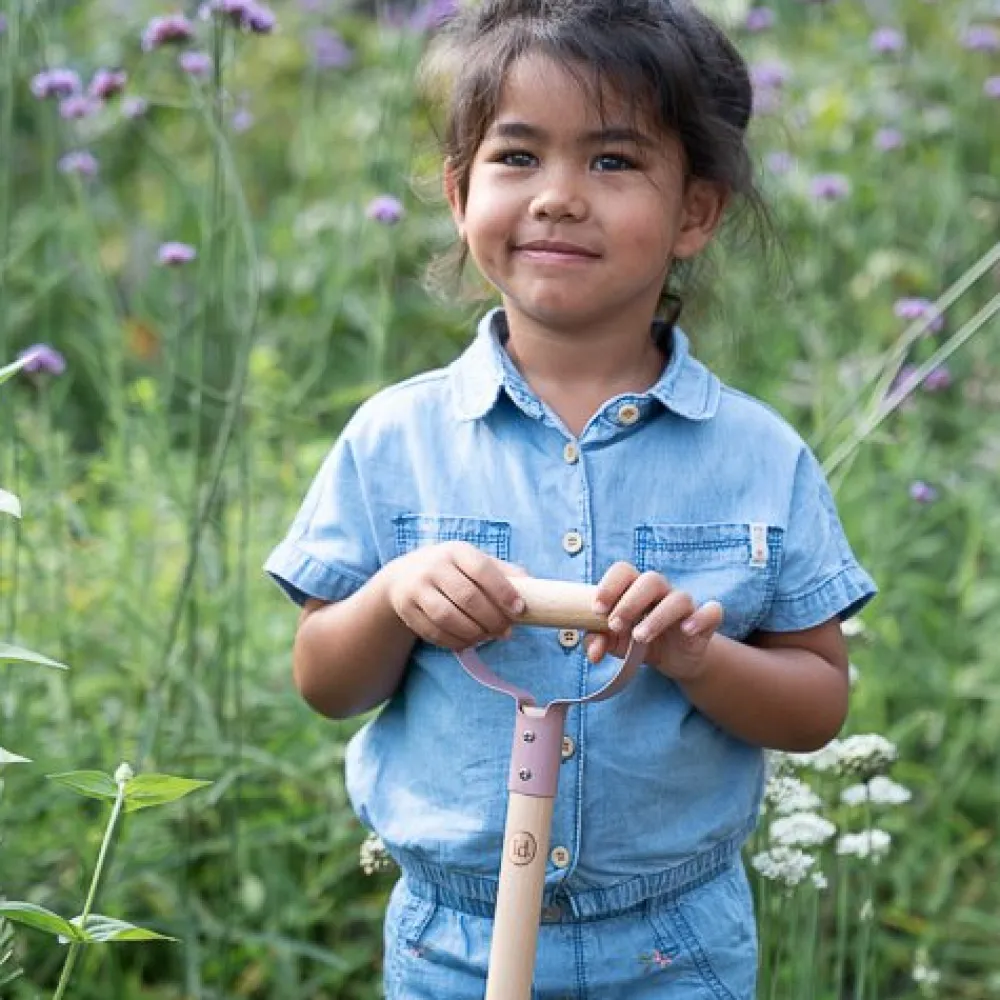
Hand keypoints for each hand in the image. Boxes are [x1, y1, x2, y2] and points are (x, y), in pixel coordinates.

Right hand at [384, 542, 526, 649]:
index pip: (482, 570)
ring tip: (487, 637)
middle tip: (505, 631)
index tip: (519, 610)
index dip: (503, 592)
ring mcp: (416, 588)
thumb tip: (533, 587)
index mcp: (456, 551)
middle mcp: (433, 566)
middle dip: (491, 619)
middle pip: (467, 598)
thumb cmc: (450, 569)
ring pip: (447, 618)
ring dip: (473, 633)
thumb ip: (502, 573)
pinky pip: (433, 632)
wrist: (403, 576)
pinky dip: (454, 641)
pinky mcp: (406, 609)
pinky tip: (468, 642)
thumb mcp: (473, 561)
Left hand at [585, 562, 723, 680]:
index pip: (624, 571)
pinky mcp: (705, 622)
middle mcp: (661, 592)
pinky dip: (700, 618)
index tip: (597, 609)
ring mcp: (684, 605)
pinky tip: (686, 630)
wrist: (672, 660)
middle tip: (615, 625)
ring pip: (678, 598)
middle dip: (629, 602)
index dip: (609, 585)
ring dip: (657, 617)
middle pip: (650, 580)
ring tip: (640, 637)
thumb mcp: (614, 643)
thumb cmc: (637, 641)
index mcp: (634, 588)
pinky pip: (712, 612)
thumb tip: (593, 653)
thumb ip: (597, 642)